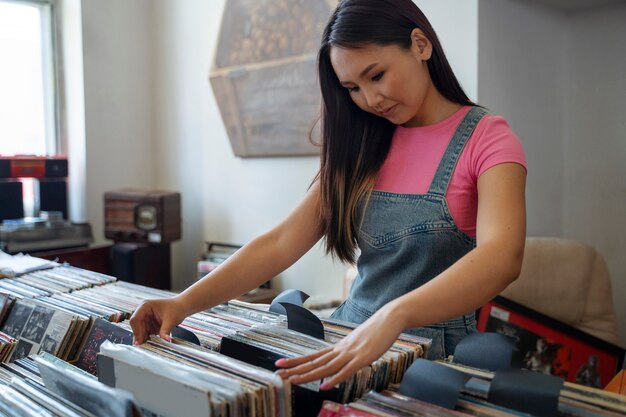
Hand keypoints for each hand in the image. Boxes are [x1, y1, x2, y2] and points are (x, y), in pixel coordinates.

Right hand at [129, 297, 187, 343]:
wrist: (182, 307)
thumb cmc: (176, 308)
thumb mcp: (170, 320)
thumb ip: (165, 331)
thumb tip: (165, 340)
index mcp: (145, 306)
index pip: (135, 319)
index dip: (136, 331)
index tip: (140, 342)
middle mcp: (143, 312)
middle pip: (136, 327)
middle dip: (139, 337)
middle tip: (143, 347)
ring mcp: (145, 318)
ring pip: (139, 332)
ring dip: (143, 339)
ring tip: (148, 347)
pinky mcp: (149, 324)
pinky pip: (145, 333)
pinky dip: (148, 339)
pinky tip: (152, 344)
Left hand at [274, 304, 404, 389]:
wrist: (389, 318)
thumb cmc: (375, 331)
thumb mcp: (358, 343)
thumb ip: (348, 353)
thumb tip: (340, 361)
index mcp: (339, 347)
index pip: (313, 356)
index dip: (296, 361)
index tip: (280, 364)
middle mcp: (341, 350)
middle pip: (315, 362)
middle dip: (295, 369)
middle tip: (277, 374)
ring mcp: (351, 354)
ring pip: (326, 367)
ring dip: (309, 375)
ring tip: (294, 381)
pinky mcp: (363, 358)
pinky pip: (347, 370)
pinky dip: (335, 379)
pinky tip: (325, 386)